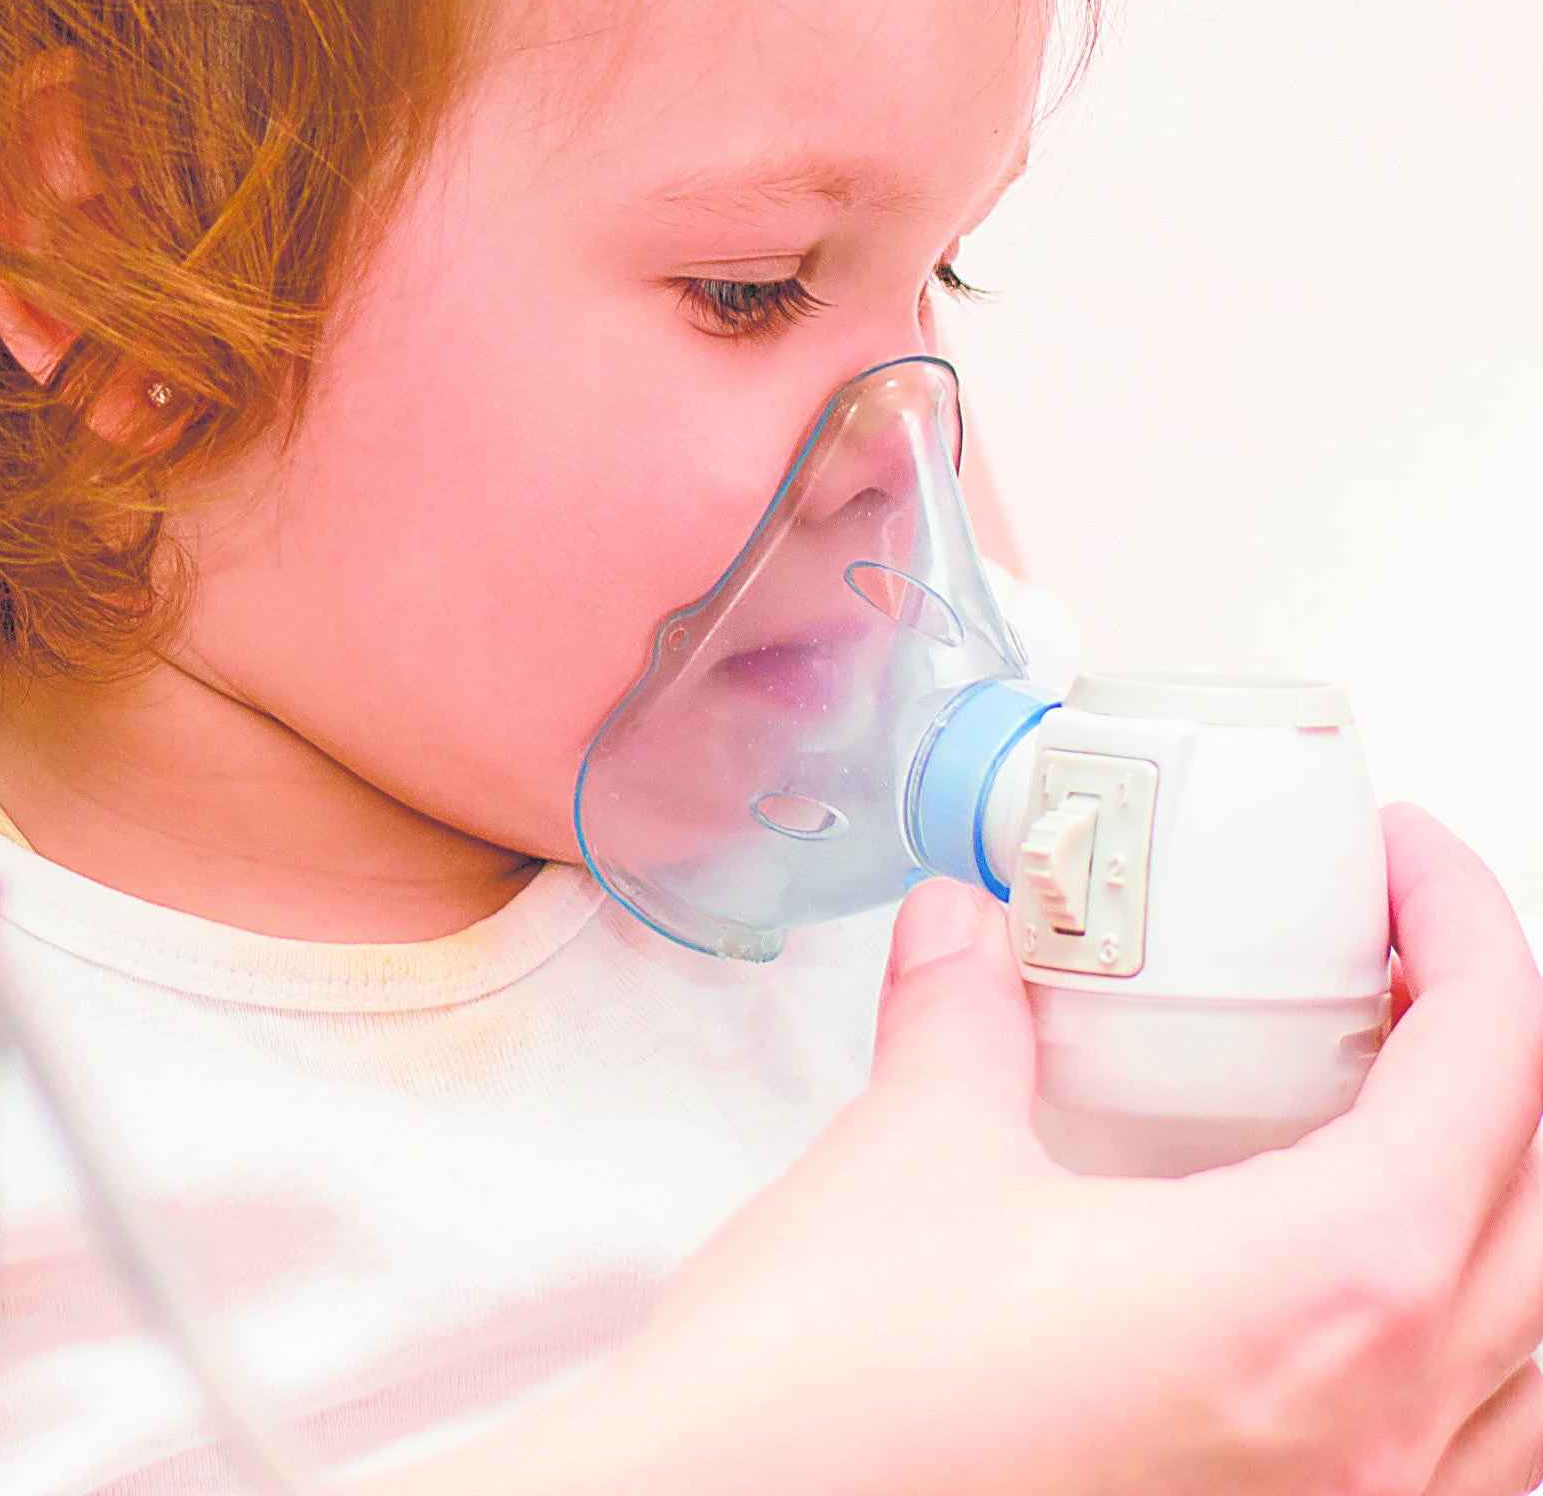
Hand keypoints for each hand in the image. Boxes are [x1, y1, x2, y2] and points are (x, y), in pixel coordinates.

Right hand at [400, 805, 1542, 1495]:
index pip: (1489, 1075)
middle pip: (1541, 1201)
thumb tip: (974, 934)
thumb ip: (970, 1026)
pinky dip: (1465, 1352)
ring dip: (1496, 1213)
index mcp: (1323, 1290)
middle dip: (1494, 1056)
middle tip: (1397, 965)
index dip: (1467, 936)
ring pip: (1533, 1349)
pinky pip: (1474, 1454)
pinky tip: (1370, 1306)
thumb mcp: (907, 1161)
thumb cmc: (831, 1397)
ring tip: (1399, 1128)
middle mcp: (1387, 1420)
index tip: (1406, 866)